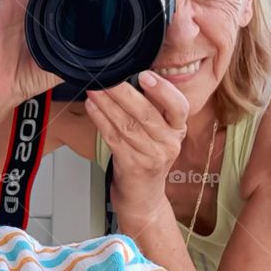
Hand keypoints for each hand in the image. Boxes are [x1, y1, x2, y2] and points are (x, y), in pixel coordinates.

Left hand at [84, 72, 189, 221]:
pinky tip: (92, 107)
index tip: (145, 76)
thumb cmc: (149, 157)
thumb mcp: (159, 133)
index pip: (178, 107)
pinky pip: (113, 138)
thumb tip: (129, 74)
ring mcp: (151, 156)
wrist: (144, 196)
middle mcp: (168, 143)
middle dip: (123, 92)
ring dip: (107, 104)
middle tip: (107, 76)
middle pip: (146, 114)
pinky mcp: (132, 165)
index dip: (163, 90)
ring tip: (94, 88)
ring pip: (126, 124)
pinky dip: (100, 120)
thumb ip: (152, 107)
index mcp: (178, 129)